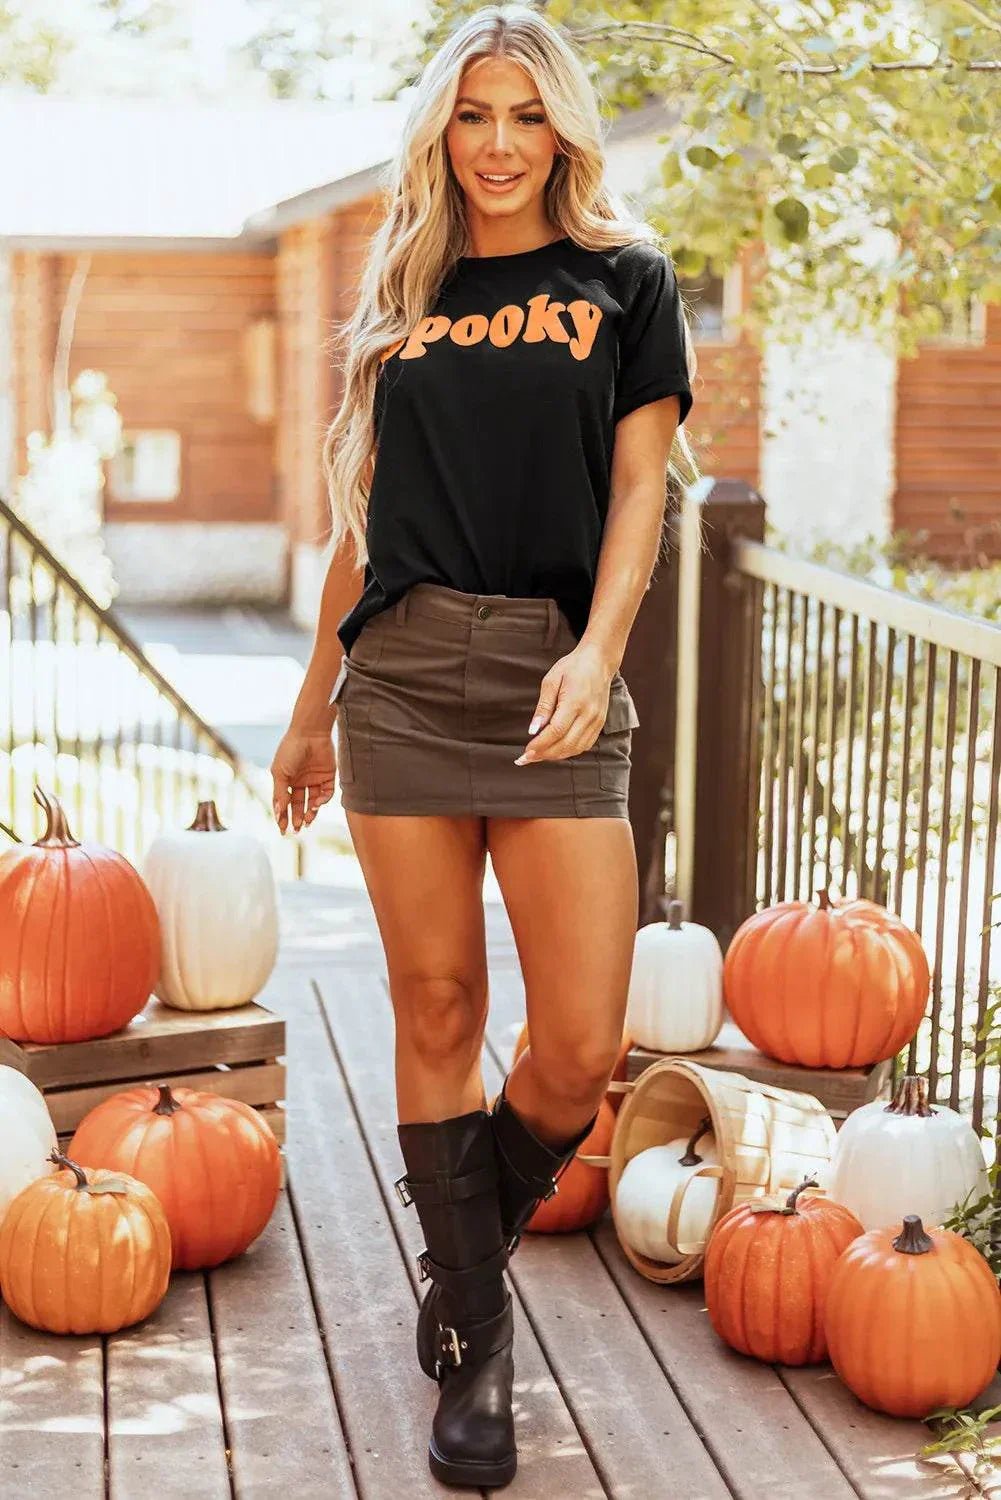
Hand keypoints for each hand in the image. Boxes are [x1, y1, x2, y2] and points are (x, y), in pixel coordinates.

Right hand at [270, 724, 336, 832]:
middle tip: (296, 829)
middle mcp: (300, 781)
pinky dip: (322, 801)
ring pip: (313, 802)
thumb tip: (277, 812)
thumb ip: (280, 793)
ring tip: (307, 820)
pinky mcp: (328, 776)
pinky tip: (316, 804)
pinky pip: (326, 793)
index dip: (283, 816)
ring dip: (310, 813)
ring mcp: (314, 779)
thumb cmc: (290, 749)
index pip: (284, 802)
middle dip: (297, 818)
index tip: (282, 829)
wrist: (310, 732)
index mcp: (286, 780)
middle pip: (299, 805)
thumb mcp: (280, 772)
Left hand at [515, 642, 614, 765]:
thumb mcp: (551, 680)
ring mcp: (597, 721)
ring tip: (538, 755)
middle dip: (544, 755)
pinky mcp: (600, 724)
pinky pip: (584, 745)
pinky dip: (569, 751)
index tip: (525, 752)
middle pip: (566, 744)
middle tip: (526, 758)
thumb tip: (533, 730)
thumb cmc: (572, 667)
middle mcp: (588, 715)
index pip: (556, 731)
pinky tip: (556, 750)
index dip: (540, 745)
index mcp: (575, 702)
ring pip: (576, 748)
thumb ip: (543, 707)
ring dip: (556, 756)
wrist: (599, 661)